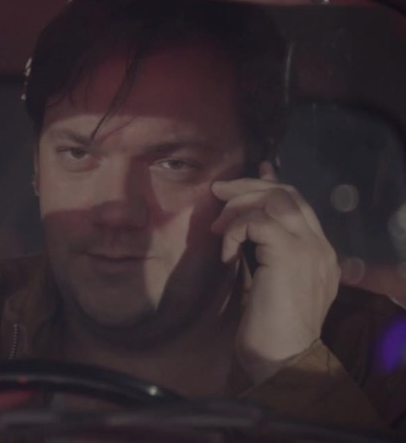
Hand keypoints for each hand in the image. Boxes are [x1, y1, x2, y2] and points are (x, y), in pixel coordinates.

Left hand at [211, 161, 340, 383]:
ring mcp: (309, 250)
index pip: (298, 203)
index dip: (269, 185)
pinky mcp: (289, 256)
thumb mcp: (267, 282)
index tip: (244, 179)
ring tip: (219, 228)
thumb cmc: (269, 329)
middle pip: (288, 194)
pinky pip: (258, 222)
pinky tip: (226, 254)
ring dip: (239, 207)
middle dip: (249, 186)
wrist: (282, 359)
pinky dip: (236, 230)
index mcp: (319, 253)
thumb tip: (244, 224)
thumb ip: (263, 250)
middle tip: (218, 192)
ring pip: (276, 200)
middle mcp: (320, 247)